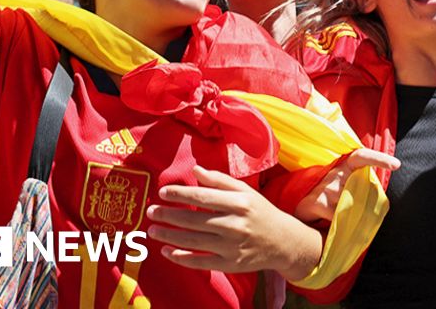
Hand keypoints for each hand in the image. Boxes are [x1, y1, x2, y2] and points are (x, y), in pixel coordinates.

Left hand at [147, 166, 321, 280]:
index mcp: (239, 203)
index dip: (181, 195)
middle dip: (169, 216)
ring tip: (153, 231)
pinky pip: (201, 262)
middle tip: (151, 212)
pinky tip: (167, 251)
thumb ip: (219, 181)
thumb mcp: (245, 192)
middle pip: (195, 220)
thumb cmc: (260, 212)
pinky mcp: (231, 264)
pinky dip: (182, 258)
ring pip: (195, 242)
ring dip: (170, 236)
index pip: (203, 198)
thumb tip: (195, 170)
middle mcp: (236, 225)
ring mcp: (233, 247)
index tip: (163, 192)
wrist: (283, 242)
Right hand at [295, 148, 399, 222]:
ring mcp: (326, 187)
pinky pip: (338, 217)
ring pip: (351, 205)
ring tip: (340, 221)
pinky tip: (331, 225)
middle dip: (363, 207)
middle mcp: (335, 173)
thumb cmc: (327, 201)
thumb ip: (360, 190)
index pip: (361, 156)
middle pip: (361, 191)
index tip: (397, 164)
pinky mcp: (318, 202)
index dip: (379, 158)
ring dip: (351, 218)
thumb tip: (379, 203)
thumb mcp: (345, 191)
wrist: (300, 211)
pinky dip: (340, 225)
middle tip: (357, 217)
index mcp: (344, 167)